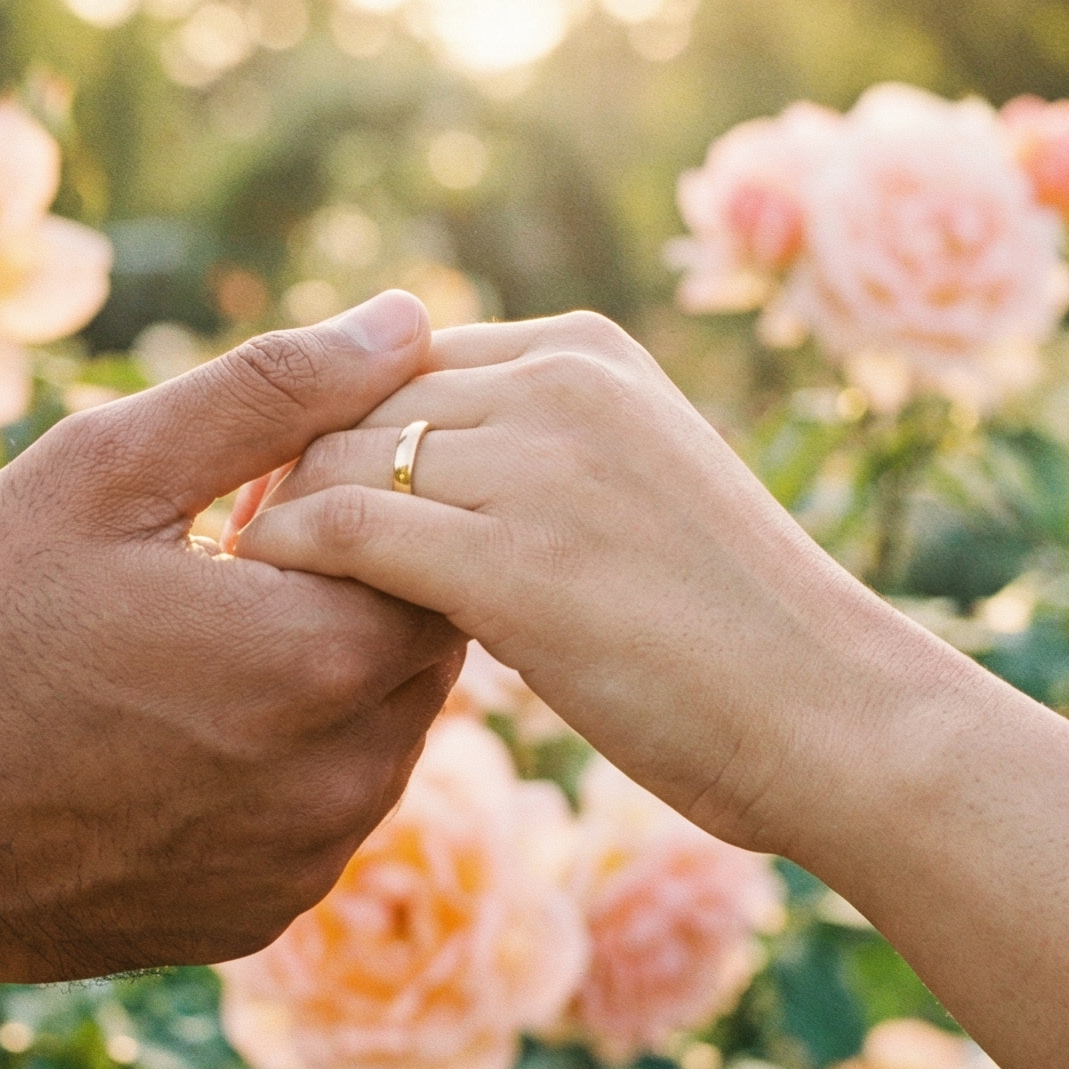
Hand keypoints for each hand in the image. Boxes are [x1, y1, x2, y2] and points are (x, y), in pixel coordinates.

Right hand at [0, 292, 464, 982]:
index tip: (270, 493)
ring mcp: (299, 861)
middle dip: (357, 591)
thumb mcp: (104, 467)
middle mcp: (339, 778)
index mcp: (320, 655)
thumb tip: (408, 319)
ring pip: (379, 739)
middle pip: (422, 649)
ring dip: (324, 683)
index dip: (367, 506)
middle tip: (234, 561)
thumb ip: (273, 390)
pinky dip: (280, 769)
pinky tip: (175, 735)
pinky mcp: (254, 918)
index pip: (440, 554)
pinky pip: (317, 819)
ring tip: (195, 646)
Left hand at [223, 311, 883, 854]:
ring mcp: (539, 466)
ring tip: (238, 592)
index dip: (332, 428)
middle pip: (358, 403)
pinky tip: (261, 614)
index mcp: (588, 352)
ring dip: (279, 526)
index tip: (281, 497)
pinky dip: (285, 564)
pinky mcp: (514, 561)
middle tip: (235, 549)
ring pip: (339, 460)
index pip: (403, 362)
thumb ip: (538, 456)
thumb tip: (413, 476)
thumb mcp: (641, 489)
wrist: (834, 716)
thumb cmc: (736, 633)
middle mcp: (561, 383)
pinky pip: (345, 532)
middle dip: (288, 473)